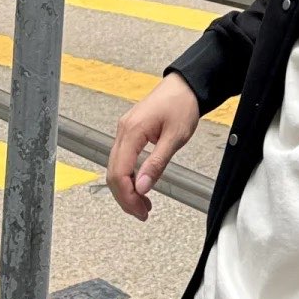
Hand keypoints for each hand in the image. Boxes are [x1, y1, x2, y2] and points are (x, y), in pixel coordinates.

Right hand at [106, 71, 200, 220]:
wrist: (185, 85)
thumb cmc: (182, 104)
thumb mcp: (174, 137)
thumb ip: (157, 163)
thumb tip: (142, 188)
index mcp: (132, 131)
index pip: (119, 172)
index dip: (127, 196)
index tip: (140, 210)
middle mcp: (123, 131)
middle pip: (113, 173)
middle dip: (125, 197)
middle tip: (142, 213)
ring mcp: (125, 131)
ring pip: (116, 168)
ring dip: (127, 189)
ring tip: (143, 205)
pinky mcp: (130, 132)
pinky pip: (123, 160)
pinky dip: (129, 177)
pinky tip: (140, 187)